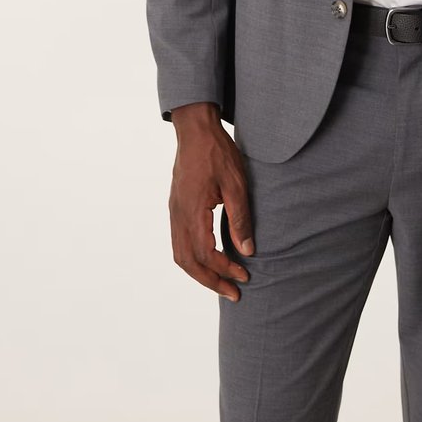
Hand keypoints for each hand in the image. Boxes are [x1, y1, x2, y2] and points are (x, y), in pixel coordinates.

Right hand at [168, 110, 253, 301]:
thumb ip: (240, 218)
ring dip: (200, 272)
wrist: (195, 130)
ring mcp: (174, 211)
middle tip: (233, 292)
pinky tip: (209, 259)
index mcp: (192, 211)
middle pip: (188, 262)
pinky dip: (193, 258)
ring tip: (221, 281)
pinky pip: (179, 242)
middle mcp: (178, 215)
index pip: (206, 254)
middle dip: (210, 281)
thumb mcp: (236, 183)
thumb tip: (247, 249)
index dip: (225, 269)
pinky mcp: (176, 207)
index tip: (244, 275)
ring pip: (180, 254)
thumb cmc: (217, 152)